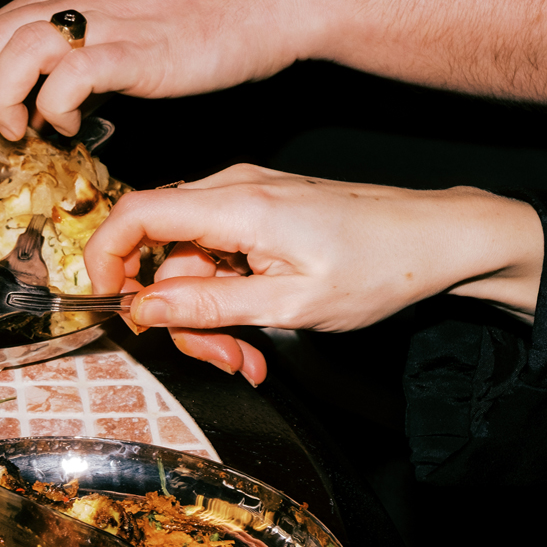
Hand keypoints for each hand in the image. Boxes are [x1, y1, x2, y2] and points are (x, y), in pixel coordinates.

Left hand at [0, 0, 323, 144]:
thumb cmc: (217, 9)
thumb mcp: (133, 19)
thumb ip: (89, 49)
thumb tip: (59, 96)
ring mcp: (107, 20)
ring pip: (15, 55)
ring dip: (3, 102)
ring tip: (22, 132)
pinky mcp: (136, 49)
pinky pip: (69, 78)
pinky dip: (57, 108)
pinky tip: (75, 126)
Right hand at [81, 167, 543, 384]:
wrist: (441, 238)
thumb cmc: (382, 266)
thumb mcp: (290, 305)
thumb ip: (209, 306)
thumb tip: (143, 309)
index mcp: (237, 205)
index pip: (135, 215)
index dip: (105, 260)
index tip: (110, 305)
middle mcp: (234, 189)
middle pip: (162, 250)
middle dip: (177, 313)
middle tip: (218, 357)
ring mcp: (247, 196)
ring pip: (189, 261)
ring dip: (208, 315)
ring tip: (249, 354)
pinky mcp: (259, 209)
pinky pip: (217, 255)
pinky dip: (226, 297)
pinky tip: (256, 328)